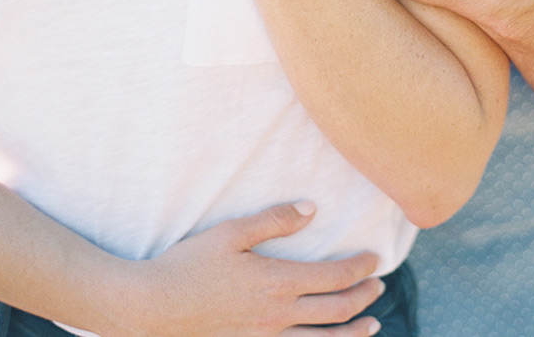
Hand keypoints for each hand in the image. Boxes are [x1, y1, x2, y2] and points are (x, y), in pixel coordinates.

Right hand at [118, 202, 382, 336]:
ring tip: (371, 327)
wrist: (153, 309)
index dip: (360, 268)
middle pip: (336, 310)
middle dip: (363, 297)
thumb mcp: (231, 232)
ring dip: (352, 334)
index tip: (376, 258)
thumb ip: (274, 220)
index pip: (334, 276)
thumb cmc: (189, 265)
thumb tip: (312, 209)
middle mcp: (278, 315)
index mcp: (277, 282)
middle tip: (380, 285)